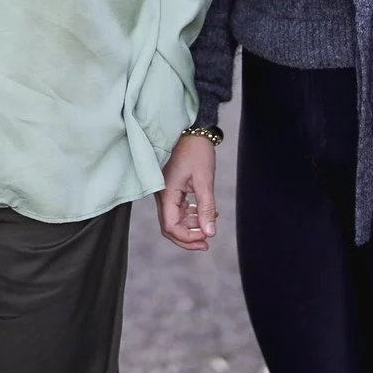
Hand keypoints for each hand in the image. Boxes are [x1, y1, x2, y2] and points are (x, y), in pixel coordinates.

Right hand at [157, 133, 219, 251]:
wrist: (192, 129)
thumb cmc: (196, 151)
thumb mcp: (204, 180)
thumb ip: (206, 207)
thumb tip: (210, 232)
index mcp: (166, 193)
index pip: (170, 227)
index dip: (187, 238)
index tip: (206, 239)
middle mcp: (161, 195)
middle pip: (170, 227)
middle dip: (188, 237)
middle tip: (207, 243)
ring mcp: (165, 192)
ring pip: (174, 219)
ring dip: (191, 226)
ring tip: (210, 223)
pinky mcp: (171, 188)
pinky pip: (178, 209)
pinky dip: (190, 215)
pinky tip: (205, 212)